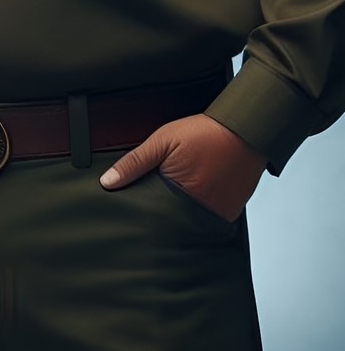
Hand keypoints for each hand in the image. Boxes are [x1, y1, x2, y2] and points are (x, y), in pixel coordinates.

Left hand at [99, 113, 266, 221]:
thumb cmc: (203, 134)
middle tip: (158, 196)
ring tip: (180, 192)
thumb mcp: (161, 142)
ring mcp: (217, 214)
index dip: (142, 208)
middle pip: (170, 219)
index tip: (134, 206)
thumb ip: (134, 163)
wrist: (244, 130)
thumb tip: (107, 182)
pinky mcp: (230, 213)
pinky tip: (197, 192)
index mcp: (178, 195)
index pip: (152, 212)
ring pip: (189, 220)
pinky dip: (200, 208)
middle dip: (161, 211)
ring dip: (182, 210)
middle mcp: (199, 210)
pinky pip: (208, 218)